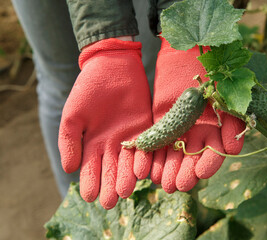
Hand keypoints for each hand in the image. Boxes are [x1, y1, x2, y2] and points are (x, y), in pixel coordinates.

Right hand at [58, 39, 152, 208]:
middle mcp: (112, 146)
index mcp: (93, 145)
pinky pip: (146, 148)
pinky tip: (141, 170)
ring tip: (126, 190)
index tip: (90, 196)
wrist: (113, 67)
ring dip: (128, 177)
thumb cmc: (89, 90)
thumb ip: (69, 141)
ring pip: (129, 163)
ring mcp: (130, 139)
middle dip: (111, 186)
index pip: (91, 170)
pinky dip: (143, 159)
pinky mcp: (146, 129)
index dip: (90, 183)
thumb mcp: (73, 115)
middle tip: (112, 202)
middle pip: (112, 171)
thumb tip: (69, 169)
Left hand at [149, 37, 245, 192]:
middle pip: (193, 159)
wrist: (189, 54)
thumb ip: (231, 120)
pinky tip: (146, 166)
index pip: (214, 154)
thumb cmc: (212, 71)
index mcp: (218, 131)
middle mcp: (200, 135)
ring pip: (175, 154)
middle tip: (177, 185)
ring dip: (168, 168)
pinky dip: (152, 154)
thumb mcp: (226, 93)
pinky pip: (158, 142)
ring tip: (161, 181)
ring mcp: (181, 130)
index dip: (208, 164)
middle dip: (185, 172)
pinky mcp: (164, 124)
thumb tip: (232, 150)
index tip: (200, 174)